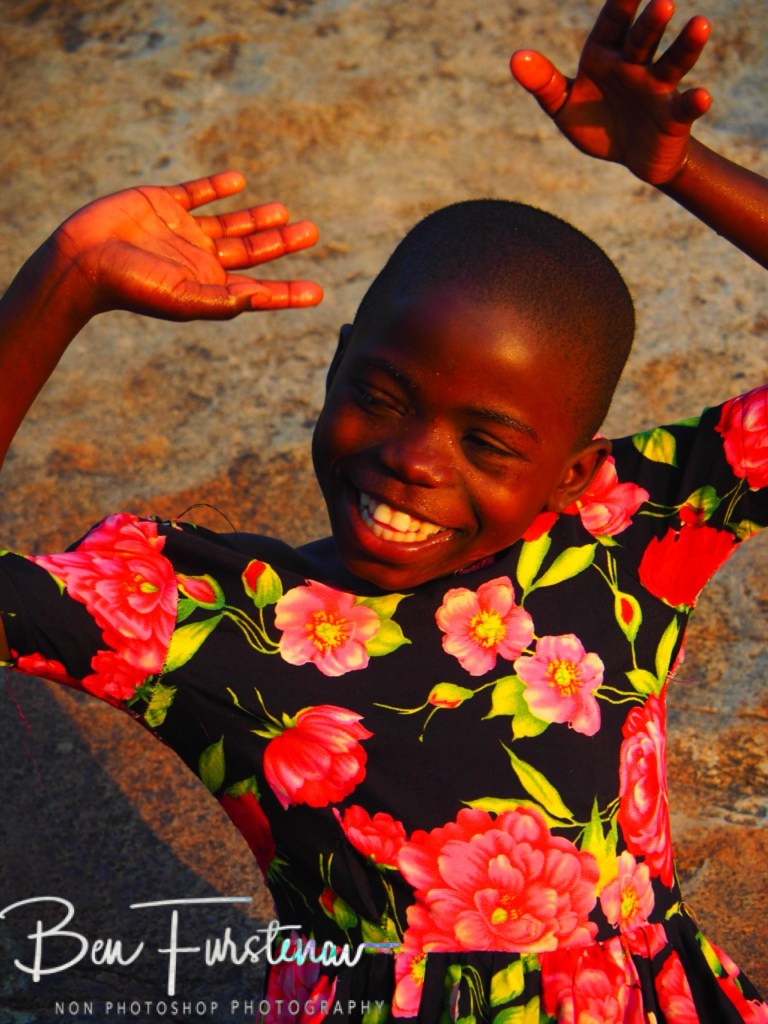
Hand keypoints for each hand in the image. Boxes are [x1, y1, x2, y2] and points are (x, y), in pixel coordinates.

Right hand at [52, 171, 322, 319]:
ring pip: (230, 224)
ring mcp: (182, 232)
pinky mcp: (162, 204)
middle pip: (251, 252)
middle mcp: (200, 261)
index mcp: (209, 288)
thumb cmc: (130, 286)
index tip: (318, 292)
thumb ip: (221, 300)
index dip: (288, 293)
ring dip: (257, 218)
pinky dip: (217, 187)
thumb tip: (257, 299)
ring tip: (284, 211)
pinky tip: (237, 181)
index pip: (258, 291)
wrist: (81, 259)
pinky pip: (196, 194)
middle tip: (312, 232)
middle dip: (281, 244)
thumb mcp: (180, 299)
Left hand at [510, 0, 711, 184]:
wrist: (630, 156)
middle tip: (662, 4)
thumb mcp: (564, 107)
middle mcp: (635, 64)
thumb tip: (516, 58)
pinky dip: (695, 102)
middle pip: (643, 39)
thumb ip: (543, 83)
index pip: (612, 24)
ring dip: (686, 45)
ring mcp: (658, 87)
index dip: (620, 4)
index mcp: (606, 55)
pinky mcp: (674, 115)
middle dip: (651, 22)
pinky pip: (686, 105)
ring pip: (673, 62)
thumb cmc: (595, 122)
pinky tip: (702, 97)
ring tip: (700, 24)